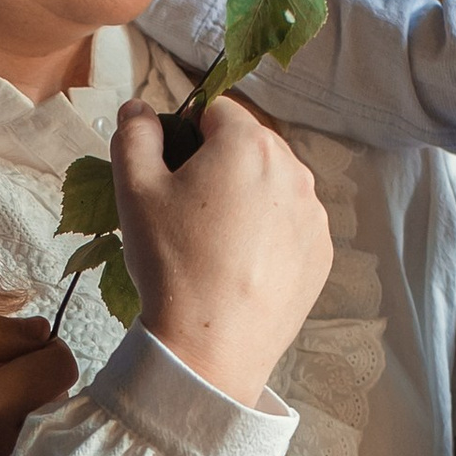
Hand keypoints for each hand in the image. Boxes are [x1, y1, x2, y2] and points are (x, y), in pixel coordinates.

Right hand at [111, 96, 331, 408]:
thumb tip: (139, 108)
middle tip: (186, 212)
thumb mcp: (134, 190)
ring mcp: (314, 214)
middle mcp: (294, 170)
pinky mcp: (320, 253)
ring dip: (245, 198)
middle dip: (218, 165)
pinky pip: (290, 224)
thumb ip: (135, 134)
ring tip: (213, 243)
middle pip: (249, 146)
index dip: (186, 133)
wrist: (210, 347)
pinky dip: (267, 234)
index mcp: (249, 144)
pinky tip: (239, 264)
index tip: (169, 172)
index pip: (216, 110)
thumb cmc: (172, 263)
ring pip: (272, 185)